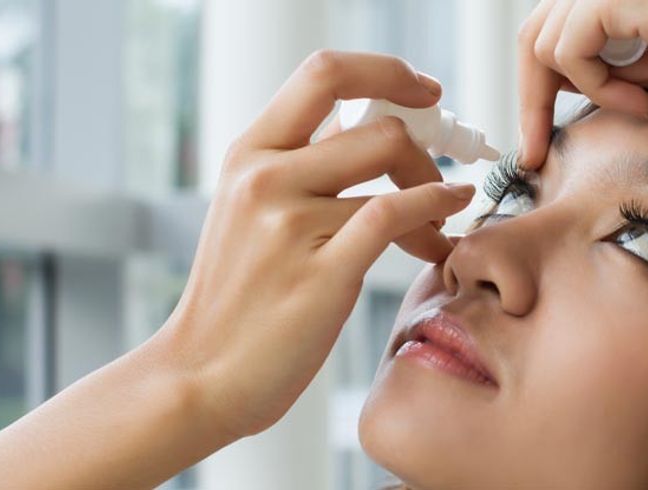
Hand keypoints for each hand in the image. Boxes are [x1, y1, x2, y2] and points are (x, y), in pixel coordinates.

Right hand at [158, 50, 475, 437]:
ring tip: (438, 227)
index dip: (387, 72)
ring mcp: (290, 224)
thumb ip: (304, 165)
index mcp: (248, 154)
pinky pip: (396, 215)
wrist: (201, 375)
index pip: (325, 74)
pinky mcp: (322, 272)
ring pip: (393, 173)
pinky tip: (446, 225)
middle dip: (424, 146)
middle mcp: (264, 178)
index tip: (424, 91)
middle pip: (377, 125)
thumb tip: (367, 125)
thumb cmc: (236, 298)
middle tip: (439, 173)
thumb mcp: (251, 212)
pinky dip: (436, 210)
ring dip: (435, 194)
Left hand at [519, 0, 647, 167]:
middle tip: (534, 153)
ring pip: (541, 44)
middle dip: (530, 100)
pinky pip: (569, 50)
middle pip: (533, 36)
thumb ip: (610, 69)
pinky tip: (646, 98)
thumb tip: (564, 90)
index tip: (537, 139)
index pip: (550, 31)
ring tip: (642, 104)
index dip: (538, 87)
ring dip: (583, 91)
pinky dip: (597, 86)